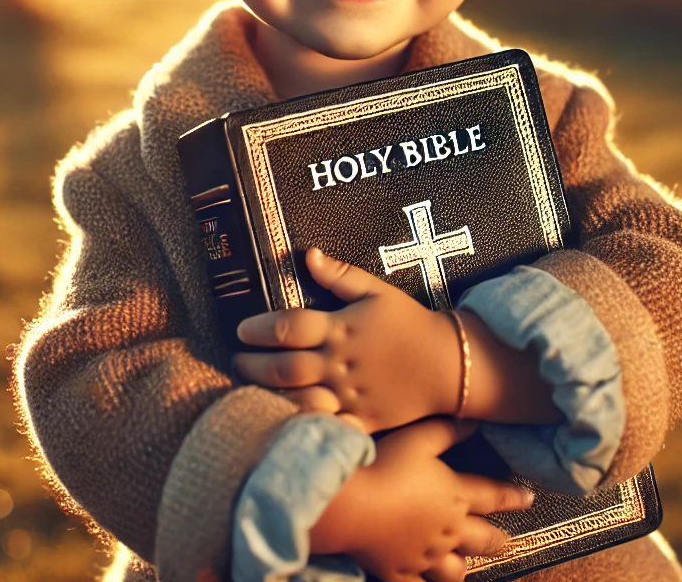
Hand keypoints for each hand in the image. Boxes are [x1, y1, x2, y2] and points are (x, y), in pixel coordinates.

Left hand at [235, 248, 460, 431]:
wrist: (447, 363)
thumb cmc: (409, 322)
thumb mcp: (376, 290)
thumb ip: (339, 275)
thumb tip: (306, 255)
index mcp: (340, 328)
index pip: (288, 326)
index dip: (258, 328)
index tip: (240, 330)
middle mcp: (339, 363)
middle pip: (284, 367)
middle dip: (252, 366)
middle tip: (235, 362)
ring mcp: (349, 395)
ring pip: (298, 399)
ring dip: (268, 396)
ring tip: (248, 392)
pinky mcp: (361, 420)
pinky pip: (324, 427)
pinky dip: (301, 426)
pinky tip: (281, 424)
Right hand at [310, 418, 531, 581]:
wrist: (353, 505)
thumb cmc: (386, 464)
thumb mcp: (419, 439)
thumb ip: (447, 432)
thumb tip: (474, 423)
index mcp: (455, 496)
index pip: (492, 496)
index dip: (512, 497)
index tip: (529, 499)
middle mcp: (448, 531)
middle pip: (482, 539)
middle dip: (497, 540)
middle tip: (508, 541)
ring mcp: (425, 557)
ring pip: (454, 570)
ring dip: (463, 566)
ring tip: (466, 566)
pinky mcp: (401, 573)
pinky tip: (427, 578)